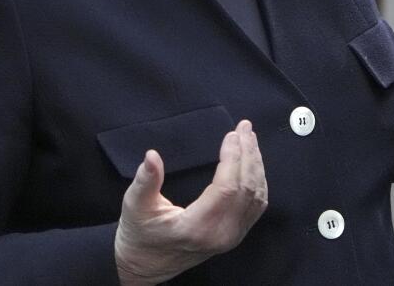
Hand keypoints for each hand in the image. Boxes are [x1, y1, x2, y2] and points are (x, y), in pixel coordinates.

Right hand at [115, 120, 267, 285]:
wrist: (144, 264)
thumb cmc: (139, 234)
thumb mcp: (135, 205)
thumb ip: (145, 181)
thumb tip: (151, 156)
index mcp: (198, 227)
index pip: (227, 187)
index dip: (233, 158)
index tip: (231, 134)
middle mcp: (220, 234)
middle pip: (247, 189)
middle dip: (249, 154)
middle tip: (244, 127)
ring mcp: (230, 237)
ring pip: (256, 197)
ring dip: (256, 165)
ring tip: (250, 139)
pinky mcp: (234, 236)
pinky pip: (256, 207)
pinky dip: (258, 181)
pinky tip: (253, 164)